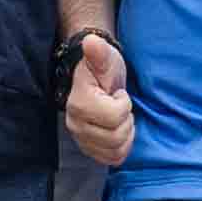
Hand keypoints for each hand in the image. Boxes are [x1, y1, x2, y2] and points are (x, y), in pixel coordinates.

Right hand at [62, 29, 135, 168]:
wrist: (95, 80)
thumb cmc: (102, 68)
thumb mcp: (105, 57)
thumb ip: (99, 53)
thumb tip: (91, 41)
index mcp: (79, 103)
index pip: (115, 116)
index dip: (124, 103)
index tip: (117, 93)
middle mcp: (76, 124)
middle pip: (116, 137)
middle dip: (126, 120)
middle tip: (119, 105)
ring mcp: (81, 139)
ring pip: (116, 150)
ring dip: (125, 134)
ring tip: (118, 117)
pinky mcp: (90, 149)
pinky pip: (113, 159)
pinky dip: (121, 147)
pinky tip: (118, 130)